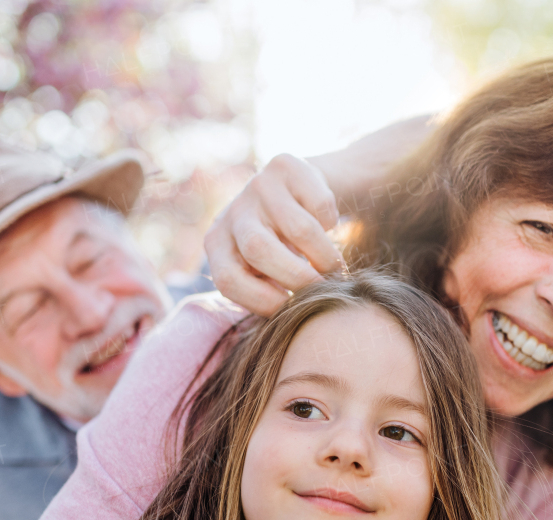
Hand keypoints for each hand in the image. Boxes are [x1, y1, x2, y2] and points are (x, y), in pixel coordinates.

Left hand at [205, 153, 344, 316]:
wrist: (304, 195)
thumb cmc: (286, 249)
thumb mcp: (267, 274)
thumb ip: (268, 294)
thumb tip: (290, 320)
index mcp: (217, 245)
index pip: (228, 280)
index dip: (262, 301)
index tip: (292, 309)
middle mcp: (231, 212)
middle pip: (259, 249)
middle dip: (298, 277)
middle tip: (324, 289)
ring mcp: (256, 185)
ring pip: (298, 229)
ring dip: (325, 256)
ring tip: (334, 267)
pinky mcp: (285, 165)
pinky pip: (319, 204)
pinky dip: (332, 222)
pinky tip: (327, 225)